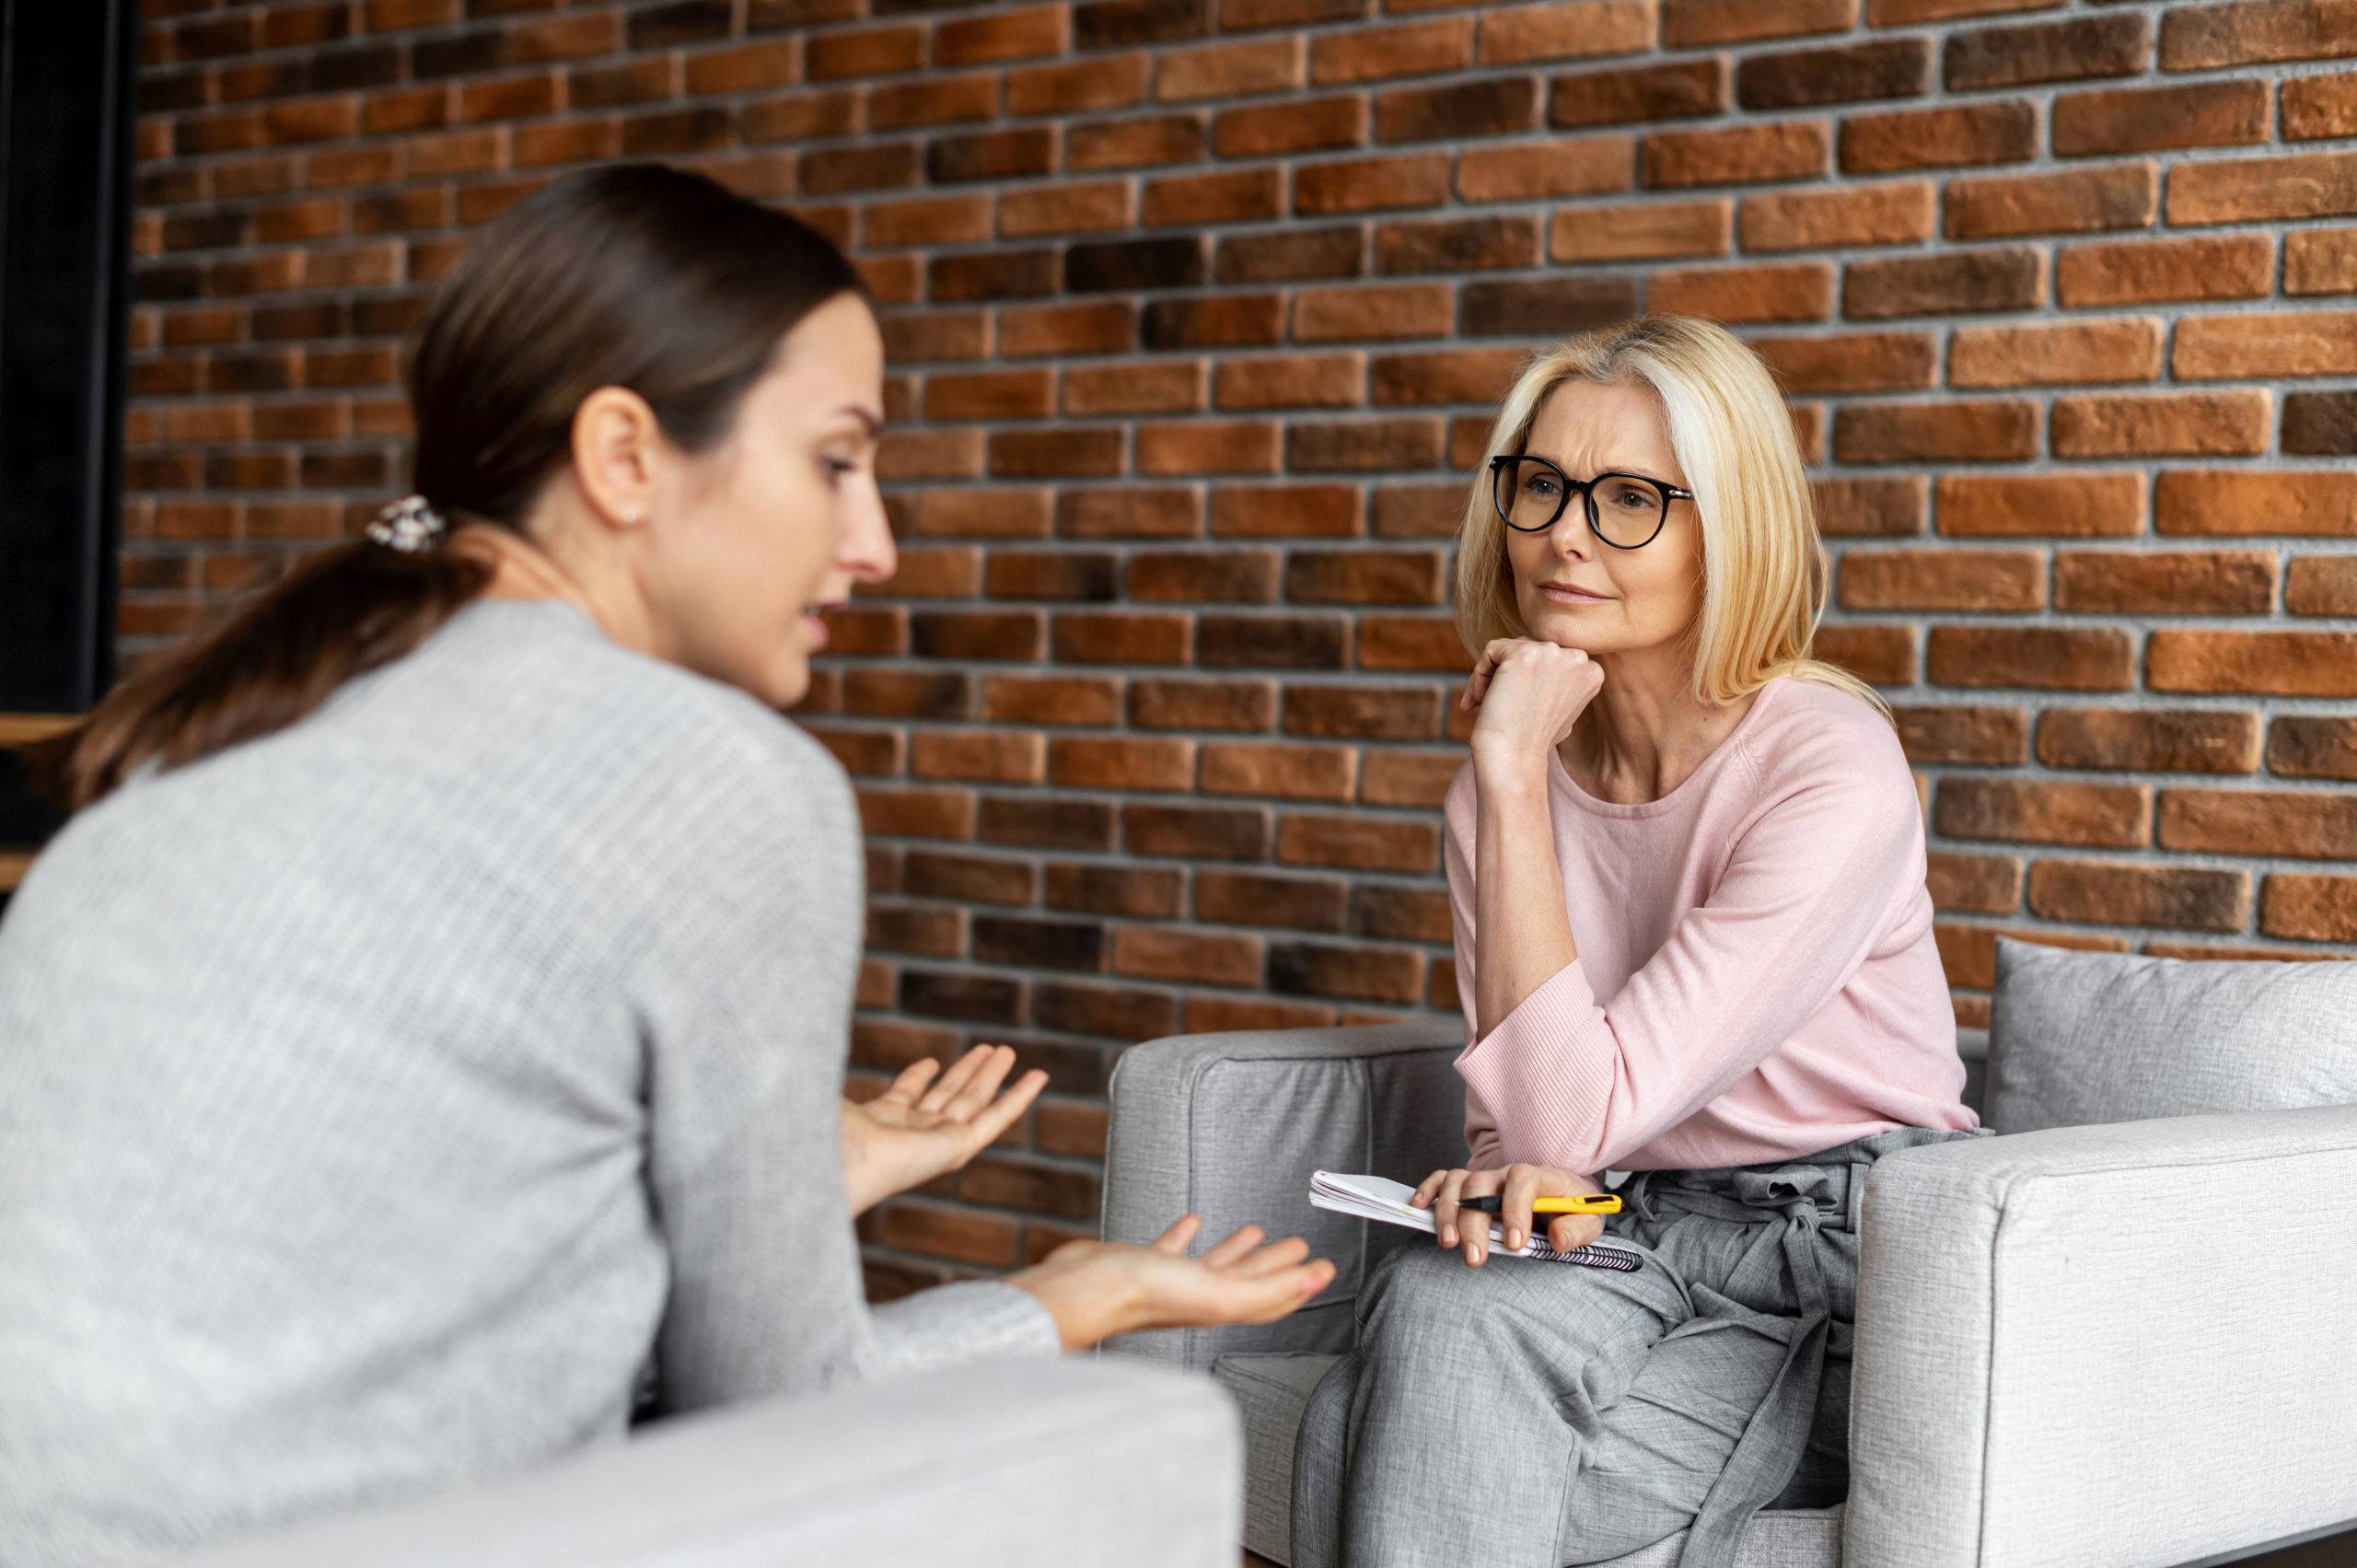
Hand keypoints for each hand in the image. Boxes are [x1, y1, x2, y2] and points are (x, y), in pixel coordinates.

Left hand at [839, 1045, 1046, 1215]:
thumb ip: (820, 1067)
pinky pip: (995, 1119)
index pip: (904, 1099)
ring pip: (973, 1102)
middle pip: (945, 1097)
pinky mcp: (958, 1150)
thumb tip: (791, 1044)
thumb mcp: (826, 1090)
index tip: (930, 1062)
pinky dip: (1019, 1097)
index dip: (917, 1079)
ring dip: (991, 1076)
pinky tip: (1037, 1077)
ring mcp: (935, 1143)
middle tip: (986, 1048)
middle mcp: (909, 1136)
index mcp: (877, 1123)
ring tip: (1006, 1050)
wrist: (837, 1164)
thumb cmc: (823, 1132)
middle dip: (965, 1072)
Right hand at [1011, 1215, 1334, 1350]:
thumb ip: (1267, 1289)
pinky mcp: (1142, 1264)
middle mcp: (1199, 1296)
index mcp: (1221, 1306)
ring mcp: (1170, 1281)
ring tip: (1257, 1230)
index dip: (1300, 1284)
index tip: (1325, 1267)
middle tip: (1301, 1245)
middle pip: (1249, 1279)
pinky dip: (1186, 1234)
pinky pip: (1172, 1247)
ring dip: (1239, 1249)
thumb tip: (1316, 1280)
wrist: (1086, 1287)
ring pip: (1214, 1263)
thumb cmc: (1147, 1295)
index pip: (1271, 1298)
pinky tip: (1193, 1220)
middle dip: (1277, 1264)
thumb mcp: (1219, 1294)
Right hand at [1410, 1163, 1608, 1266]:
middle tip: (1475, 1258)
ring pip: (1457, 1183)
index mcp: (1539, 1176)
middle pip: (1480, 1186)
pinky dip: (1428, 1190)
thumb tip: (1557, 1239)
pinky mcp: (1467, 1186)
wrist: (1562, 1198)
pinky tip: (1419, 1209)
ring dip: (1448, 1212)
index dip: (1515, 1211)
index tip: (1514, 1244)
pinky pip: (1442, 1179)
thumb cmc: (1572, 1211)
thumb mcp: (1588, 1222)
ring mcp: (1483, 1178)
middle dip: (1475, 1223)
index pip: (1522, 1182)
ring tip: (1448, 1243)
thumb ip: (1576, 1229)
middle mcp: (1505, 1173)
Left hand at [1460, 638, 1603, 771]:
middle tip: (1499, 706)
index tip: (1517, 707)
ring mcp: (1552, 653)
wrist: (1514, 761)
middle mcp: (1578, 657)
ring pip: (1509, 649)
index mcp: (1592, 671)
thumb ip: (1561, 684)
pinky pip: (1491, 650)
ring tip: (1486, 703)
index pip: (1549, 658)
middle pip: (1529, 648)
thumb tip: (1544, 671)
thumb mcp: (1562, 710)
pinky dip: (1478, 675)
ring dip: (1492, 676)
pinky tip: (1479, 701)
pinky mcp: (1524, 653)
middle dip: (1508, 675)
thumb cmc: (1532, 742)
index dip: (1527, 681)